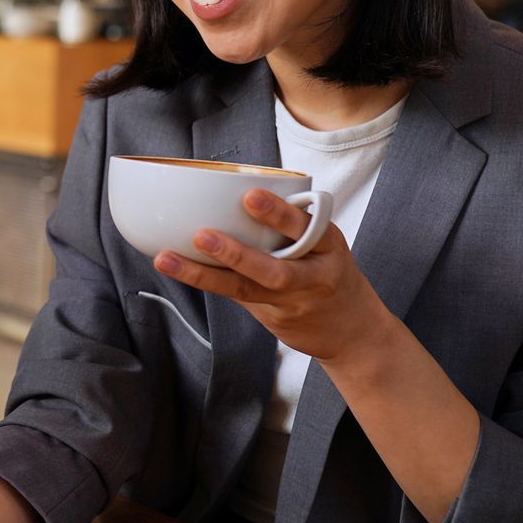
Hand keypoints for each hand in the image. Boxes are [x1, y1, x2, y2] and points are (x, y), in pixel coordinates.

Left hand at [154, 187, 390, 362]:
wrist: (354, 331)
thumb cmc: (329, 271)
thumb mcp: (325, 242)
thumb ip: (292, 224)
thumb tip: (236, 192)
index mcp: (328, 246)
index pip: (305, 227)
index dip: (278, 213)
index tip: (250, 196)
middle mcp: (311, 277)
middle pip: (274, 270)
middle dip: (236, 254)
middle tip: (202, 236)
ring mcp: (291, 303)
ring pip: (245, 289)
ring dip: (203, 275)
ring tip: (168, 259)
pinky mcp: (273, 320)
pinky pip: (236, 297)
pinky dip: (207, 282)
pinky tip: (177, 269)